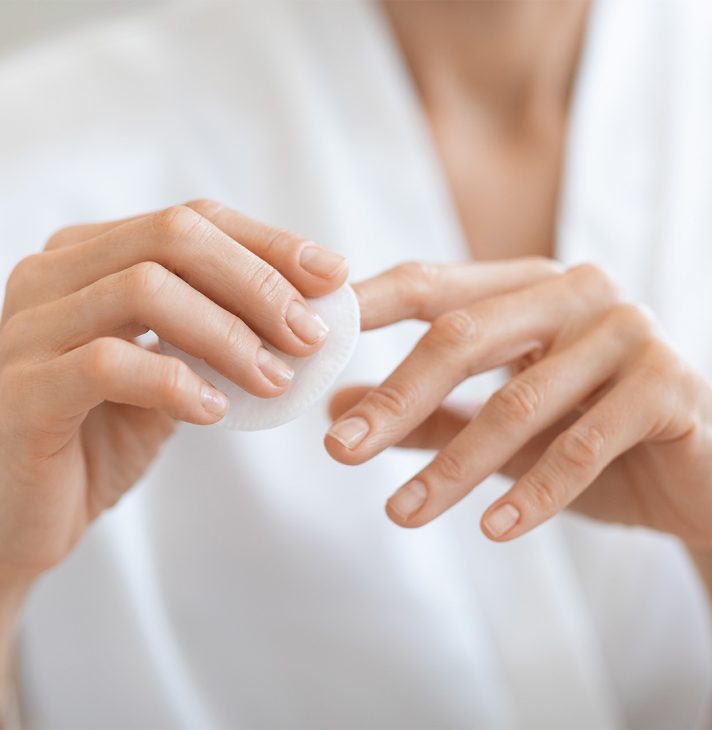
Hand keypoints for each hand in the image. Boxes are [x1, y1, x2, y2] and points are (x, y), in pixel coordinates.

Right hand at [0, 200, 346, 582]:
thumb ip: (214, 339)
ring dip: (230, 335)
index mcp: (88, 259)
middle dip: (259, 283)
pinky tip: (215, 412)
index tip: (331, 275)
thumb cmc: (96, 438)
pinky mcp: (21, 391)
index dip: (269, 243)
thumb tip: (304, 317)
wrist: (17, 517)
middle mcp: (52, 276)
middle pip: (173, 236)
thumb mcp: (166, 376)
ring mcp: (28, 328)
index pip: (191, 221)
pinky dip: (177, 382)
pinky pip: (108, 365)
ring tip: (276, 379)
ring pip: (145, 290)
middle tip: (311, 334)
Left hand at [326, 259, 711, 546]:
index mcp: (528, 287)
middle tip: (340, 451)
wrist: (703, 472)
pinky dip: (534, 493)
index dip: (365, 308)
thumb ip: (425, 412)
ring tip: (401, 514)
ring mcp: (627, 333)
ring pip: (518, 401)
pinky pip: (584, 445)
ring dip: (453, 465)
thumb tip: (337, 412)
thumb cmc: (593, 434)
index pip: (429, 285)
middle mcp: (575, 294)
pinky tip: (492, 529)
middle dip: (396, 399)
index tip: (308, 344)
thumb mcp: (500, 423)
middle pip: (462, 336)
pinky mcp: (668, 387)